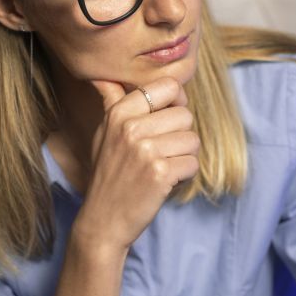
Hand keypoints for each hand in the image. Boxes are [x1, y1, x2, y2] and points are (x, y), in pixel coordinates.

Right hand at [78, 77, 199, 250]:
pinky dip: (184, 175)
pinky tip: (164, 181)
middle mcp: (131, 127)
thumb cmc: (108, 174)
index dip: (176, 101)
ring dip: (183, 157)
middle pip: (185, 115)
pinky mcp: (160, 173)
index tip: (167, 118)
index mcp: (119, 113)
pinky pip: (192, 163)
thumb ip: (111, 102)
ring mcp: (145, 150)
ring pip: (192, 140)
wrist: (104, 219)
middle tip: (160, 153)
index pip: (167, 86)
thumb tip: (103, 75)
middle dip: (180, 135)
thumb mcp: (104, 133)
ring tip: (162, 167)